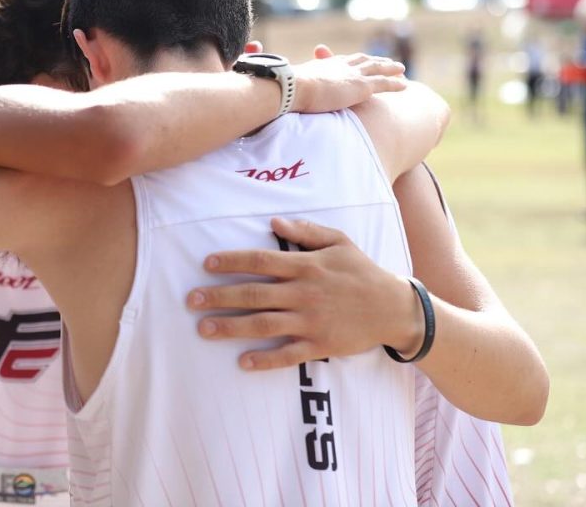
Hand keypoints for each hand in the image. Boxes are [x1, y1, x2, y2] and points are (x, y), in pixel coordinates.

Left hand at [187, 217, 422, 370]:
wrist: (394, 308)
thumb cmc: (362, 271)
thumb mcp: (339, 241)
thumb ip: (306, 231)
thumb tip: (274, 222)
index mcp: (306, 266)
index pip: (261, 261)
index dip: (232, 262)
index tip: (206, 264)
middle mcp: (304, 293)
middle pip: (254, 294)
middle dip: (220, 296)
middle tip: (191, 300)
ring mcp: (311, 321)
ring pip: (264, 325)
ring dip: (231, 327)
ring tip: (203, 329)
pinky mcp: (320, 345)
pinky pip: (289, 354)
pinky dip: (266, 360)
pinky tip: (243, 363)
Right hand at [290, 52, 405, 111]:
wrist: (295, 88)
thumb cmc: (288, 90)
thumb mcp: (292, 88)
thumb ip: (294, 89)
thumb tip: (281, 95)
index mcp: (325, 64)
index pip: (343, 61)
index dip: (354, 61)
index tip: (360, 60)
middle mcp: (341, 66)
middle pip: (363, 60)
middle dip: (375, 61)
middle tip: (385, 61)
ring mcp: (353, 75)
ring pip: (377, 69)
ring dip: (390, 68)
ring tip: (401, 69)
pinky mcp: (362, 86)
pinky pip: (384, 84)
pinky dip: (395, 83)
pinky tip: (405, 85)